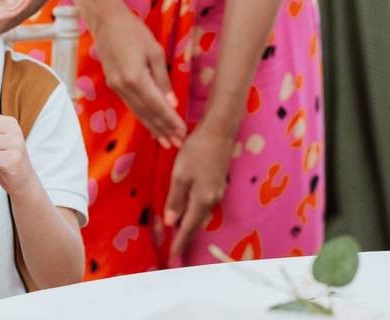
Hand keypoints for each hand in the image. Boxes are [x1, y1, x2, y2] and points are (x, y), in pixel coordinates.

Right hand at [90, 6, 185, 147]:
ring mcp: (116, 87)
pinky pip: (130, 105)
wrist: (105, 22)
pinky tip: (150, 124)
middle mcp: (123, 87)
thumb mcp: (155, 53)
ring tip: (165, 141)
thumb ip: (162, 80)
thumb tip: (172, 104)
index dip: (170, 121)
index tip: (182, 133)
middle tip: (177, 144)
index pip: (157, 106)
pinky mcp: (113, 84)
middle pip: (146, 113)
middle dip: (162, 130)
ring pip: (137, 112)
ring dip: (152, 127)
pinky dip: (142, 116)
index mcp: (136, 78)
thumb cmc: (134, 32)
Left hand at [164, 124, 234, 256]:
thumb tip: (170, 222)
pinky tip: (188, 211)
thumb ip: (175, 200)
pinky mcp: (218, 184)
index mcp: (202, 200)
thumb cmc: (196, 152)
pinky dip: (195, 212)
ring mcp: (217, 192)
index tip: (172, 256)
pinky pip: (204, 205)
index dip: (179, 241)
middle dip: (185, 236)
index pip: (188, 227)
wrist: (219, 133)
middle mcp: (212, 200)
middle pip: (196, 223)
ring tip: (179, 234)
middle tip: (174, 249)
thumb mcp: (180, 175)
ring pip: (201, 214)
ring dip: (190, 224)